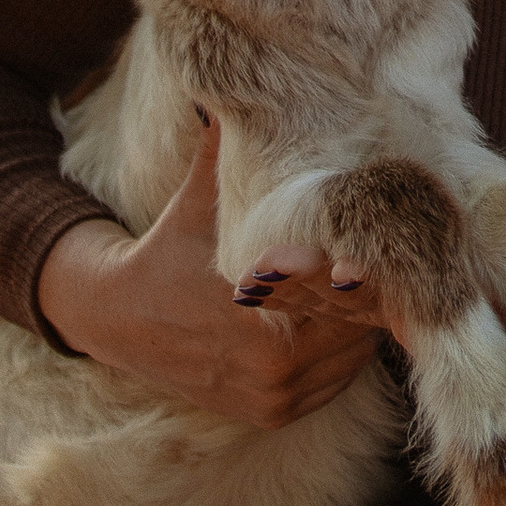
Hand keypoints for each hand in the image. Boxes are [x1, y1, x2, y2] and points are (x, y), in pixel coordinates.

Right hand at [36, 119, 386, 430]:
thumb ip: (231, 148)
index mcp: (264, 325)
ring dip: (362, 323)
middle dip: (374, 291)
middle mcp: (274, 373)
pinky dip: (341, 353)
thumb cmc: (170, 247)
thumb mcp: (203, 198)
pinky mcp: (272, 416)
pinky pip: (333, 383)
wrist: (116, 317)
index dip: (371, 263)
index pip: (351, 296)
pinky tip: (340, 313)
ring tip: (368, 276)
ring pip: (354, 358)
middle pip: (361, 329)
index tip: (381, 233)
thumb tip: (242, 89)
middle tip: (389, 248)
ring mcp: (275, 401)